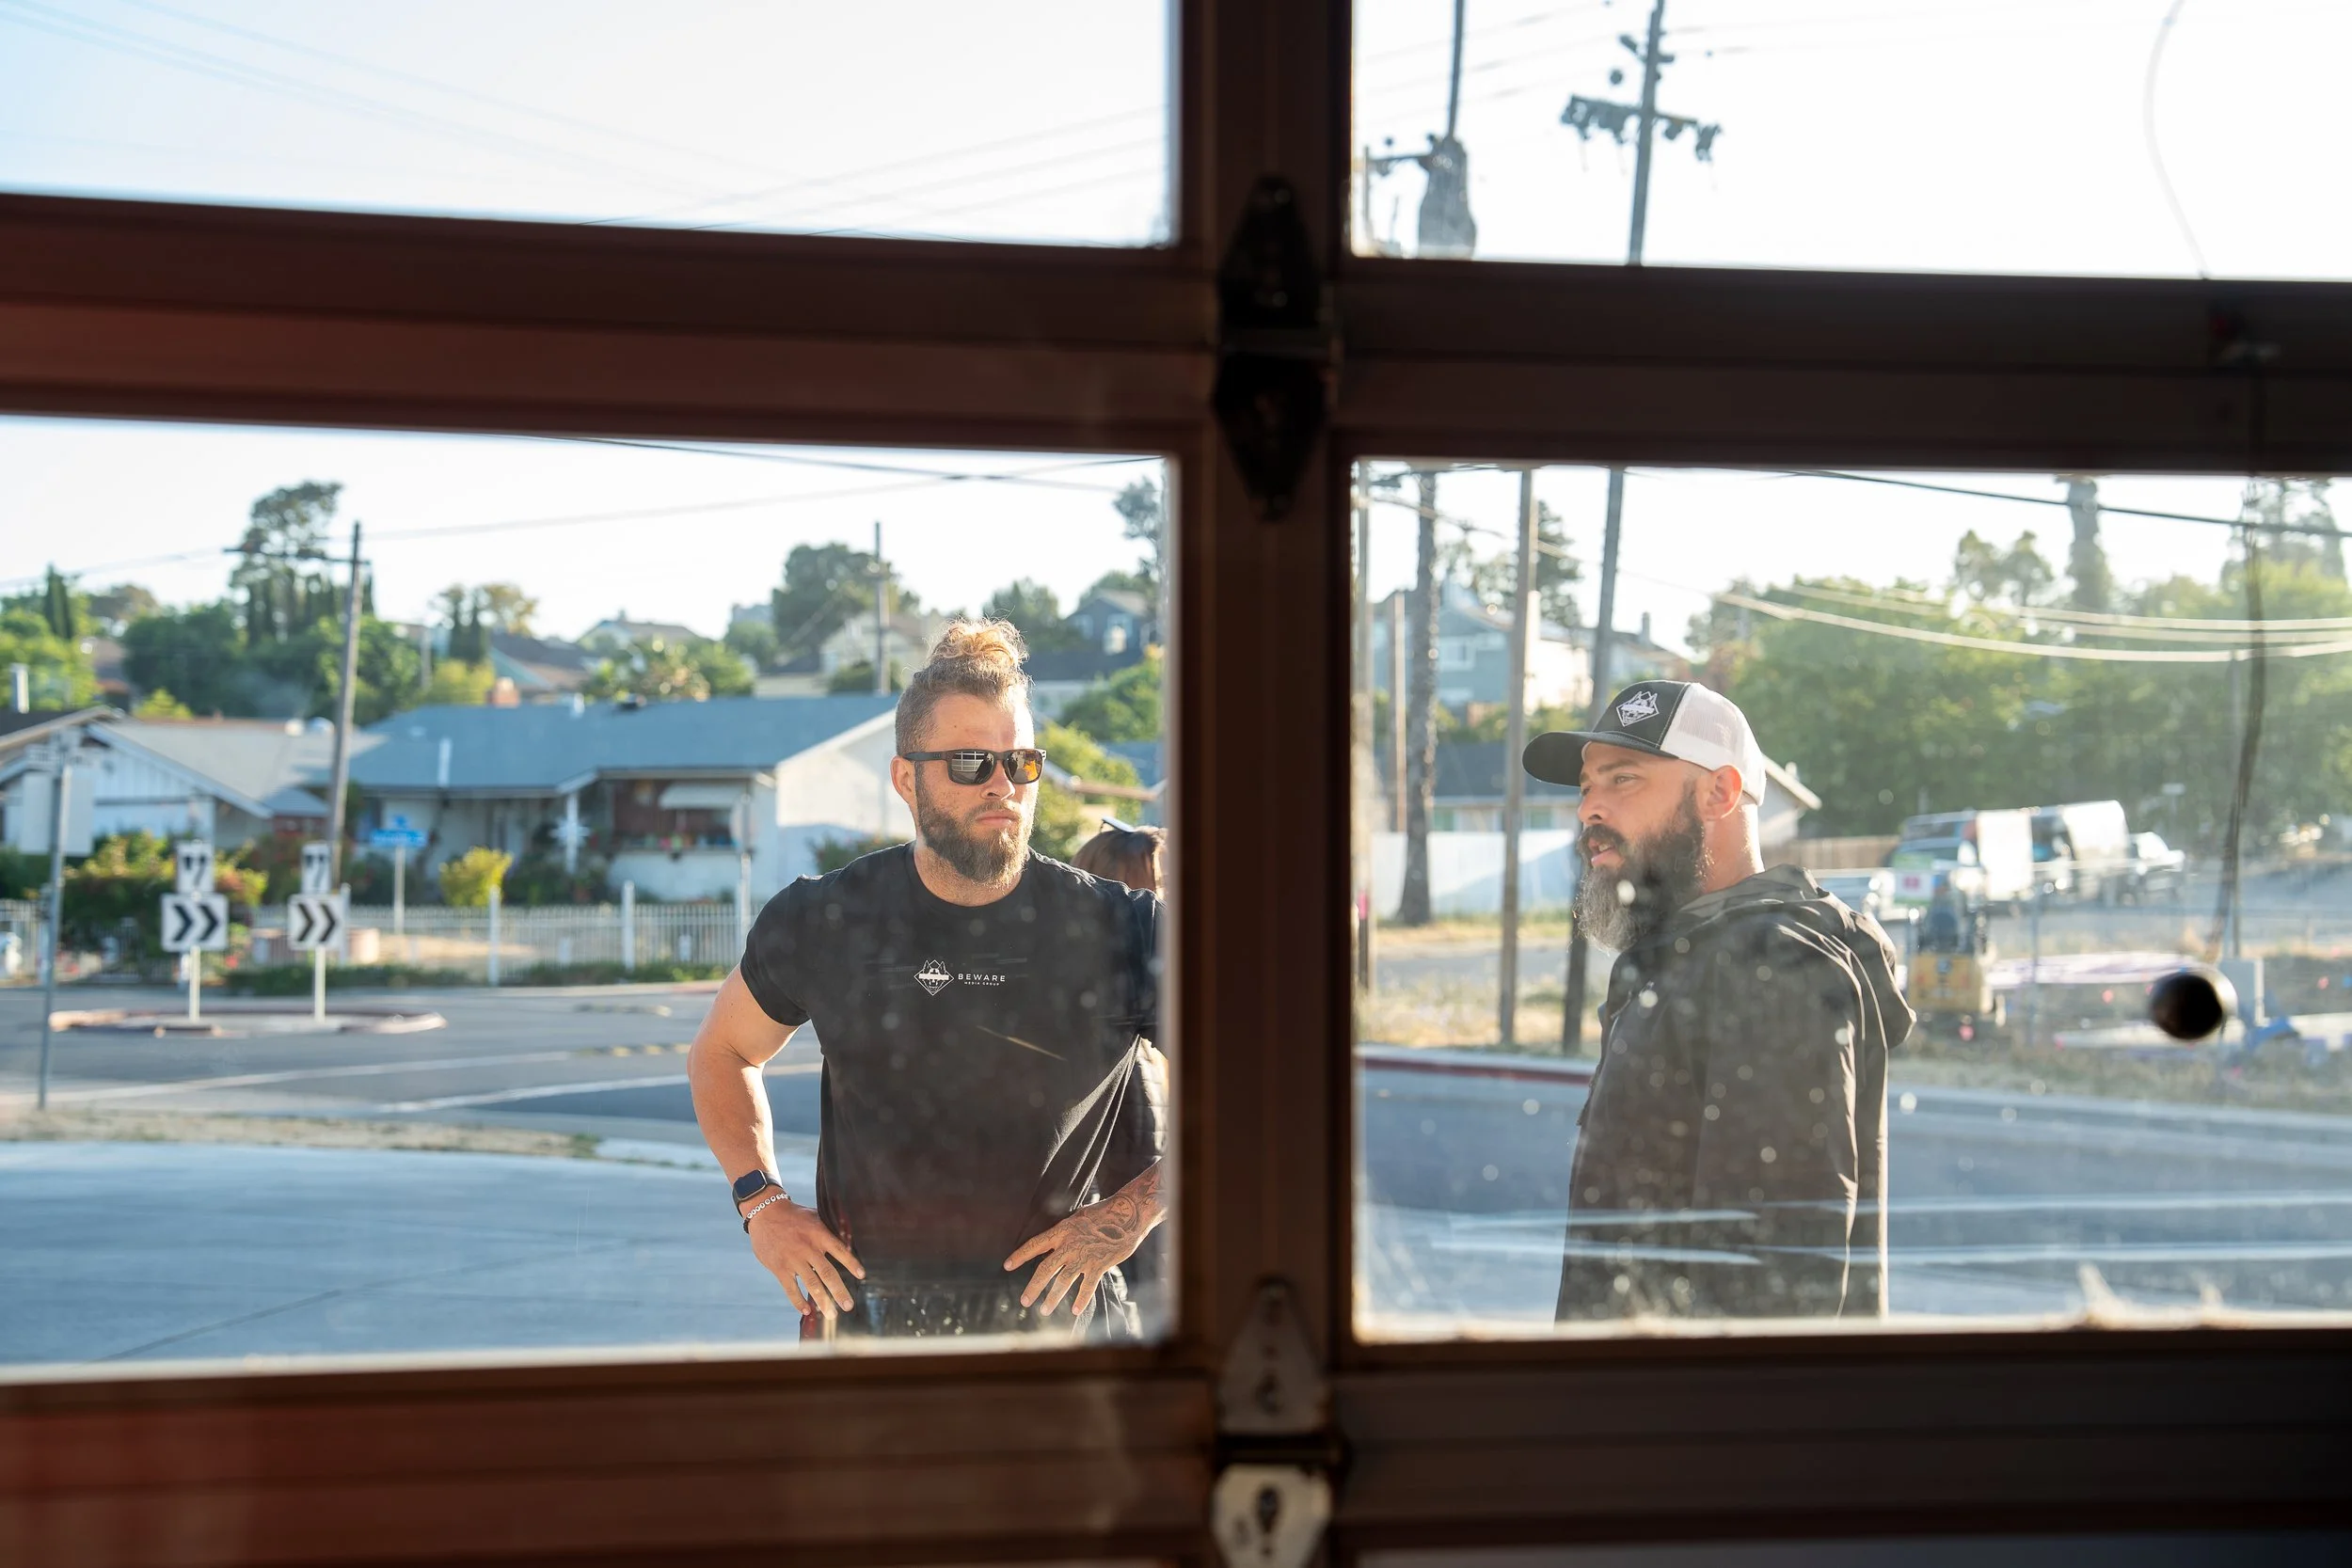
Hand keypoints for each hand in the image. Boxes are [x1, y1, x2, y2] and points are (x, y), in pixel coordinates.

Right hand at [746, 1199, 863, 1317]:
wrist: (765, 1212)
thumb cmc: (793, 1215)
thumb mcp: (814, 1216)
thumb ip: (829, 1228)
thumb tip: (849, 1239)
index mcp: (819, 1234)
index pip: (839, 1250)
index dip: (851, 1263)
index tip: (862, 1276)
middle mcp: (807, 1248)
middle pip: (827, 1273)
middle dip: (839, 1291)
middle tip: (848, 1305)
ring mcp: (793, 1259)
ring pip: (811, 1284)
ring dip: (822, 1301)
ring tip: (832, 1314)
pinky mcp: (779, 1267)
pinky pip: (791, 1288)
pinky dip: (798, 1301)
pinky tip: (807, 1310)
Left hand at [1003, 1163, 1164, 1317]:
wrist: (1128, 1214)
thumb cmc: (1104, 1213)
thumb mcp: (1079, 1218)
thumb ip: (1066, 1233)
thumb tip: (1055, 1244)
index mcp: (1062, 1231)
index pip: (1035, 1245)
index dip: (1020, 1255)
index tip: (1007, 1266)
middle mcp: (1069, 1245)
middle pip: (1045, 1269)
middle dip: (1033, 1287)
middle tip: (1024, 1301)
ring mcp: (1084, 1256)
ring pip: (1063, 1281)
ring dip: (1053, 1297)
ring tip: (1044, 1309)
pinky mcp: (1099, 1265)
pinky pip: (1087, 1286)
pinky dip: (1081, 1299)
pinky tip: (1075, 1310)